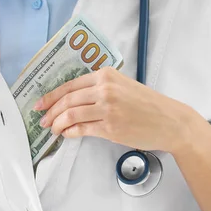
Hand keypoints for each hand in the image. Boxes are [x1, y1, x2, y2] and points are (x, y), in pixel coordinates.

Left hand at [35, 67, 194, 152]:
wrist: (169, 121)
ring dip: (57, 123)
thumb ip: (101, 88)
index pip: (70, 85)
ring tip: (52, 129)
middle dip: (50, 111)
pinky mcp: (110, 127)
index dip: (51, 95)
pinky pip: (82, 129)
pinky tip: (67, 134)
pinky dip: (70, 132)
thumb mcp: (124, 86)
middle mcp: (105, 89)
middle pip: (67, 100)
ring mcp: (107, 109)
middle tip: (42, 119)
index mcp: (106, 75)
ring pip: (71, 115)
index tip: (41, 103)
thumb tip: (75, 100)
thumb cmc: (149, 104)